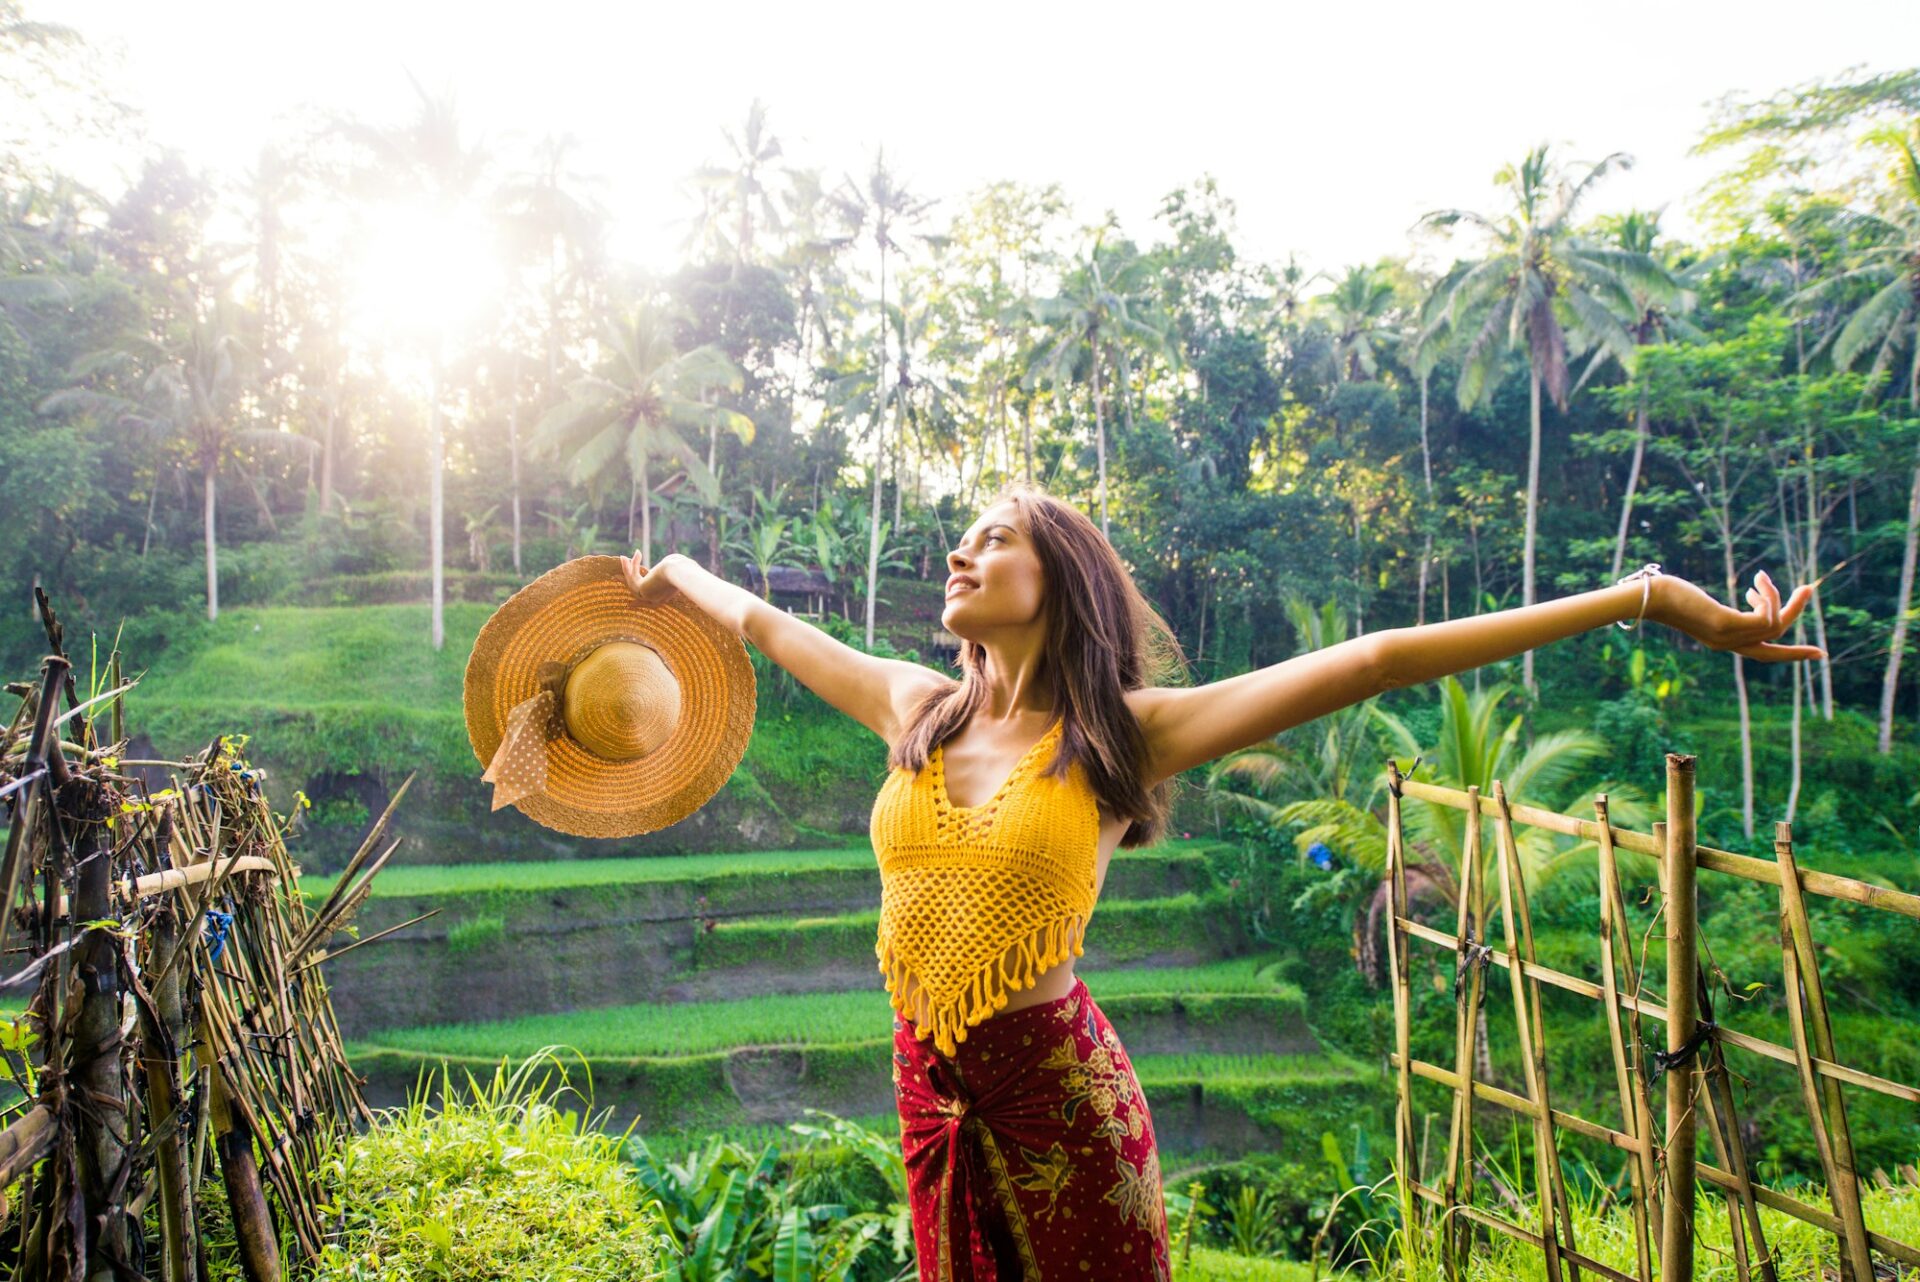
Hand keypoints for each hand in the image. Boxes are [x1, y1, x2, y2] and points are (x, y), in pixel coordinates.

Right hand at [622, 550, 684, 604]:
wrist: (680, 572)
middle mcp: (655, 600)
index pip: (649, 604)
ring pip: (632, 583)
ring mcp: (648, 596)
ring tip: (622, 557)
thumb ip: (669, 569)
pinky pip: (631, 577)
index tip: (629, 605)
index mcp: (664, 597)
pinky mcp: (642, 589)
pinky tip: (625, 557)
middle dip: (626, 582)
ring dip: (627, 569)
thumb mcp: (675, 569)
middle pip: (636, 593)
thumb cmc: (682, 568)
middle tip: (615, 576)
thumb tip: (668, 562)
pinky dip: (628, 567)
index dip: (639, 604)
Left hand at [1649, 570, 1824, 661]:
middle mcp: (1729, 645)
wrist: (1649, 598)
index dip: (1792, 654)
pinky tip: (1756, 583)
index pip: (1765, 654)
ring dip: (1778, 597)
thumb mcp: (1701, 603)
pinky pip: (1766, 618)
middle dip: (1796, 615)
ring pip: (1776, 625)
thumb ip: (1722, 607)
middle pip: (1777, 641)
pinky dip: (1769, 599)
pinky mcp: (1726, 625)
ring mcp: (1728, 637)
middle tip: (1807, 588)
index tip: (1819, 654)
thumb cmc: (1669, 596)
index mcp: (1724, 642)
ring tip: (1761, 577)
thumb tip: (1748, 596)